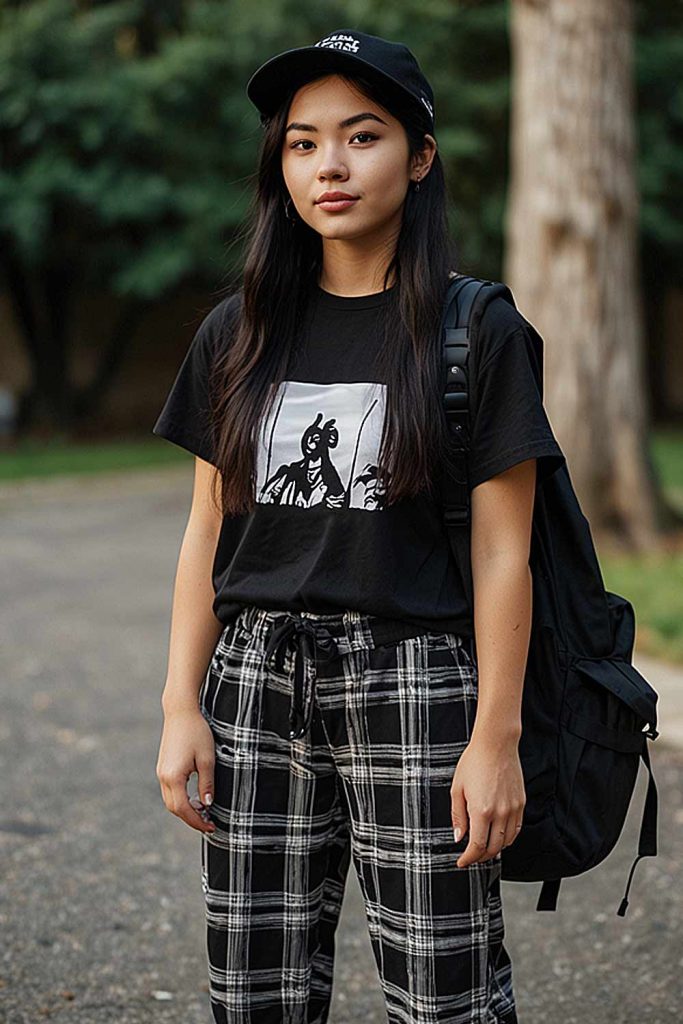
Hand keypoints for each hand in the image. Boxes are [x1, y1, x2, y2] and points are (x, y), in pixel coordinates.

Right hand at [156, 707, 216, 833]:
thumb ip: (207, 784)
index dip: (197, 821)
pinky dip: (181, 799)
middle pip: (174, 808)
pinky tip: (194, 797)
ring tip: (203, 812)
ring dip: (185, 810)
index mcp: (174, 777)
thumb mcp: (207, 759)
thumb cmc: (197, 732)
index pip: (184, 809)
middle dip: (190, 819)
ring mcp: (161, 771)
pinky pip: (170, 790)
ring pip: (170, 800)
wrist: (180, 711)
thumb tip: (207, 804)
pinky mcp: (163, 766)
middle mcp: (163, 777)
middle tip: (208, 823)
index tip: (211, 826)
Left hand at [450, 733, 525, 866]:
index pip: (477, 846)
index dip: (468, 858)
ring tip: (484, 848)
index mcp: (481, 810)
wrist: (496, 744)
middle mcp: (500, 813)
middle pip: (493, 849)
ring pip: (506, 842)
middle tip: (471, 857)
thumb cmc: (474, 762)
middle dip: (481, 857)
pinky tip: (498, 836)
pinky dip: (507, 838)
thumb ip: (458, 816)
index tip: (462, 862)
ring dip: (495, 849)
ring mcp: (513, 809)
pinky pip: (516, 829)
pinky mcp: (521, 803)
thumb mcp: (457, 789)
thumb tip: (459, 837)